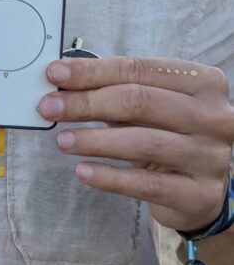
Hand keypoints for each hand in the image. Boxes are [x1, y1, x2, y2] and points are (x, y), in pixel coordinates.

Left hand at [38, 56, 233, 232]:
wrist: (200, 187)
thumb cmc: (167, 131)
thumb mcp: (148, 103)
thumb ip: (112, 89)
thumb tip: (60, 81)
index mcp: (202, 82)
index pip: (137, 69)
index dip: (92, 71)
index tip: (54, 73)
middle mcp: (214, 117)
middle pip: (138, 102)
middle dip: (86, 103)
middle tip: (49, 107)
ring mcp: (210, 157)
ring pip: (142, 142)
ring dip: (93, 140)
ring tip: (62, 140)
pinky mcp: (199, 194)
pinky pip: (146, 184)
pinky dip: (109, 177)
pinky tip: (83, 171)